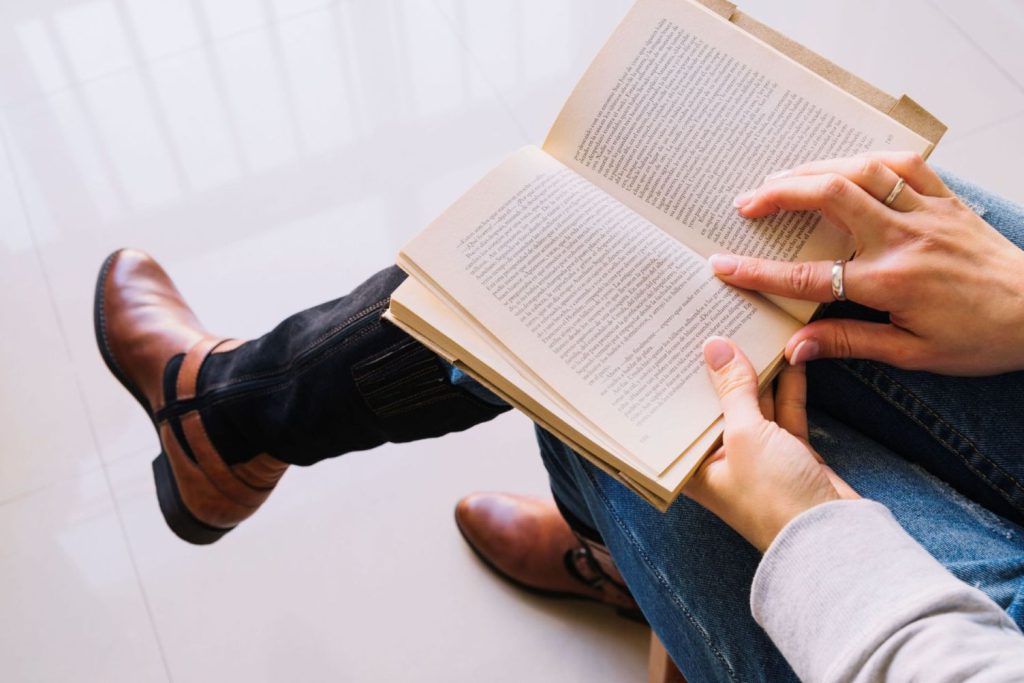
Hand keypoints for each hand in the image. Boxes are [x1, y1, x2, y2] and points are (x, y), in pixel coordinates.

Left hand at [684, 337, 857, 552]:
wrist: (831, 534)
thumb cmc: (772, 496)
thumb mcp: (744, 434)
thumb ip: (733, 389)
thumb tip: (715, 347)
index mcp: (695, 468)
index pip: (679, 420)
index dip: (676, 386)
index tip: (672, 349)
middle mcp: (722, 461)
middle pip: (715, 408)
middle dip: (717, 372)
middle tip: (710, 327)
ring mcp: (758, 456)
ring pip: (753, 405)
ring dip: (755, 374)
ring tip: (747, 331)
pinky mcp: (790, 452)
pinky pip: (783, 411)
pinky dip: (786, 387)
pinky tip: (786, 355)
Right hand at [710, 151, 1023, 375]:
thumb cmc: (980, 339)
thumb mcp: (913, 354)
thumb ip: (850, 344)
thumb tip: (796, 348)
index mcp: (890, 283)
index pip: (810, 277)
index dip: (759, 272)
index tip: (723, 265)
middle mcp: (904, 239)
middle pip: (830, 197)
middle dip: (780, 194)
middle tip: (747, 202)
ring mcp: (927, 212)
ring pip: (862, 171)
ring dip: (815, 169)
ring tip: (782, 179)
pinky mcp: (946, 200)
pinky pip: (905, 164)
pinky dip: (869, 158)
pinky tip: (846, 165)